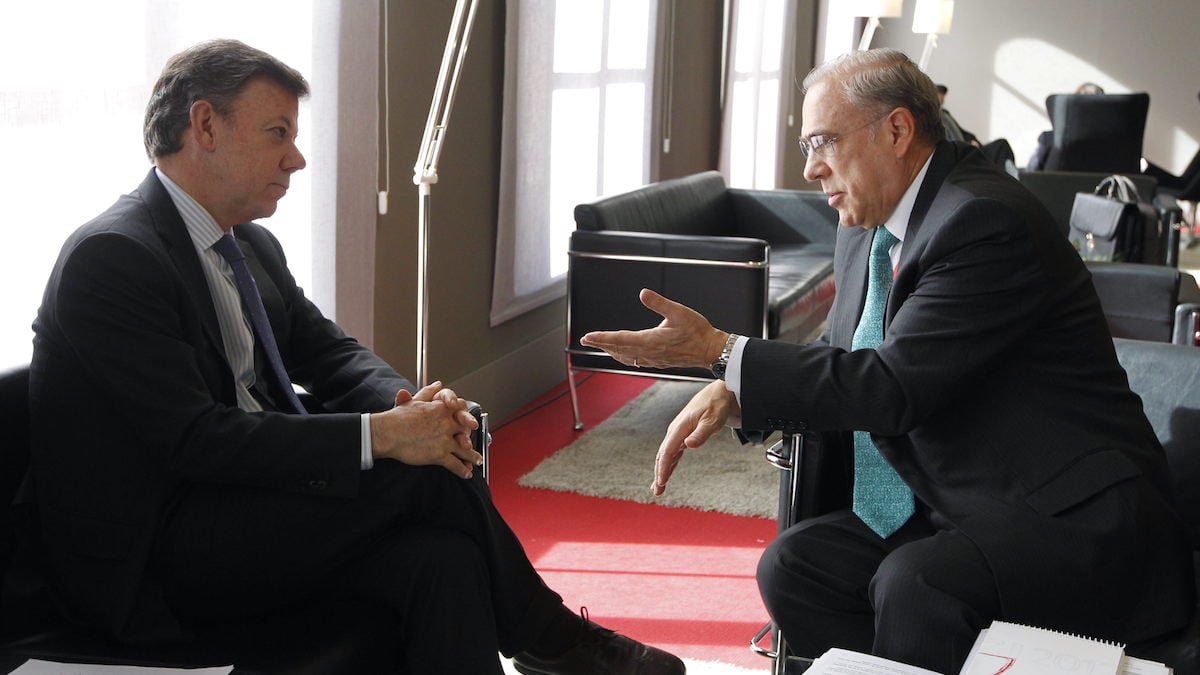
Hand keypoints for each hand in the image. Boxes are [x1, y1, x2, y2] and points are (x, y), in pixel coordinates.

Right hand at [372, 382, 480, 477]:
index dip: (466, 415)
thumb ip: (428, 392)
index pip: (461, 409)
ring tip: (477, 461)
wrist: (387, 433)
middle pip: (466, 430)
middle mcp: (447, 423)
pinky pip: (456, 464)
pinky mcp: (440, 455)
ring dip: (473, 457)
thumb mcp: (414, 401)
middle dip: (472, 437)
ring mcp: (445, 440)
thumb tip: (438, 384)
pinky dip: (462, 470)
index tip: (468, 420)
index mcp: (441, 409)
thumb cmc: (397, 418)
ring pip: (465, 449)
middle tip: (474, 443)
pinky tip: (466, 474)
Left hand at [580, 288, 727, 369]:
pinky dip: (624, 357)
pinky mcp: (658, 361)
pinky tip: (623, 354)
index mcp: (651, 341)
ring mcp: (653, 359)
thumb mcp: (679, 312)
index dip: (602, 338)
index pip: (620, 339)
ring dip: (611, 350)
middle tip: (586, 340)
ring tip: (600, 345)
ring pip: (626, 357)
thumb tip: (643, 293)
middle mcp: (649, 353)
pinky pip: (636, 361)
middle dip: (601, 344)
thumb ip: (659, 303)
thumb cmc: (698, 332)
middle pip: (619, 349)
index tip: (587, 337)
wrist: (711, 350)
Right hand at [652, 380, 739, 494]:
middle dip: (659, 473)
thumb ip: (700, 434)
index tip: (661, 481)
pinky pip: (674, 452)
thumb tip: (687, 445)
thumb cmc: (716, 405)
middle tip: (656, 491)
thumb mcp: (712, 420)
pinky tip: (667, 473)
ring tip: (658, 488)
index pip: (667, 451)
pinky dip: (669, 464)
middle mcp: (676, 431)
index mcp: (680, 427)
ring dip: (662, 470)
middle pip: (663, 455)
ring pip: (667, 455)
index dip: (663, 467)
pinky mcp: (684, 435)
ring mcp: (679, 433)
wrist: (720, 393)